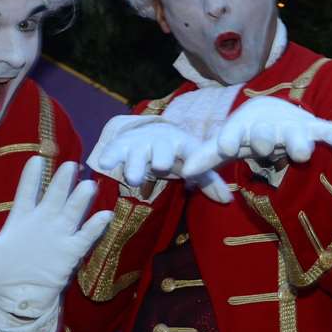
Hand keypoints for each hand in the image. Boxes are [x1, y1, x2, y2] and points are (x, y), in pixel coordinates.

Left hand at [0, 158, 113, 318]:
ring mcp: (59, 235)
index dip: (31, 176)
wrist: (16, 299)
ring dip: (80, 199)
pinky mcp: (70, 252)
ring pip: (73, 210)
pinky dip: (95, 226)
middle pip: (55, 195)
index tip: (37, 159)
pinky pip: (85, 236)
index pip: (27, 192)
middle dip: (63, 180)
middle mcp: (43, 221)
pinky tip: (104, 214)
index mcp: (21, 218)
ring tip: (88, 185)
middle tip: (70, 165)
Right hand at [87, 117, 231, 202]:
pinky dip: (111, 155)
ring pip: (138, 151)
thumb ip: (209, 181)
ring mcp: (141, 142)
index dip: (192, 161)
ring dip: (136, 163)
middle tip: (160, 167)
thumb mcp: (194, 162)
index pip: (190, 151)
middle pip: (162, 150)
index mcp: (183, 144)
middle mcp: (161, 141)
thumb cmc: (178, 153)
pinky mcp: (122, 144)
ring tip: (134, 178)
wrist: (155, 130)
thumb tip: (227, 200)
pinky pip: (116, 148)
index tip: (190, 172)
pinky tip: (104, 164)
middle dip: (161, 159)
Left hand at [180, 97, 331, 177]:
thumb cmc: (249, 131)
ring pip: (295, 134)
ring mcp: (291, 128)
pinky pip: (325, 131)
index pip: (236, 135)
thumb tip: (183, 175)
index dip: (230, 140)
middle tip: (264, 146)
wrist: (274, 107)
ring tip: (303, 151)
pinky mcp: (312, 129)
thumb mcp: (229, 142)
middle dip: (265, 140)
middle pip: (266, 136)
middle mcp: (268, 127)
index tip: (226, 145)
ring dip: (299, 141)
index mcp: (245, 130)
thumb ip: (209, 156)